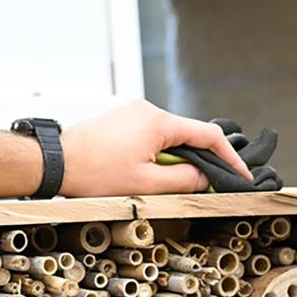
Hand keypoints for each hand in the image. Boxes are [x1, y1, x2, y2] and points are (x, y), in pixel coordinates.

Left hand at [59, 100, 253, 196]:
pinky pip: (152, 136)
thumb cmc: (93, 172)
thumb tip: (206, 179)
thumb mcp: (146, 184)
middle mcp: (148, 110)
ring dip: (175, 160)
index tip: (240, 174)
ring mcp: (134, 113)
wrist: (57, 163)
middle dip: (199, 161)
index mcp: (158, 122)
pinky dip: (159, 154)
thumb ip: (184, 181)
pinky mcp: (122, 120)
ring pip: (169, 137)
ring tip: (165, 183)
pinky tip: (147, 172)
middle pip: (188, 135)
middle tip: (205, 186)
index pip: (207, 135)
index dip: (229, 156)